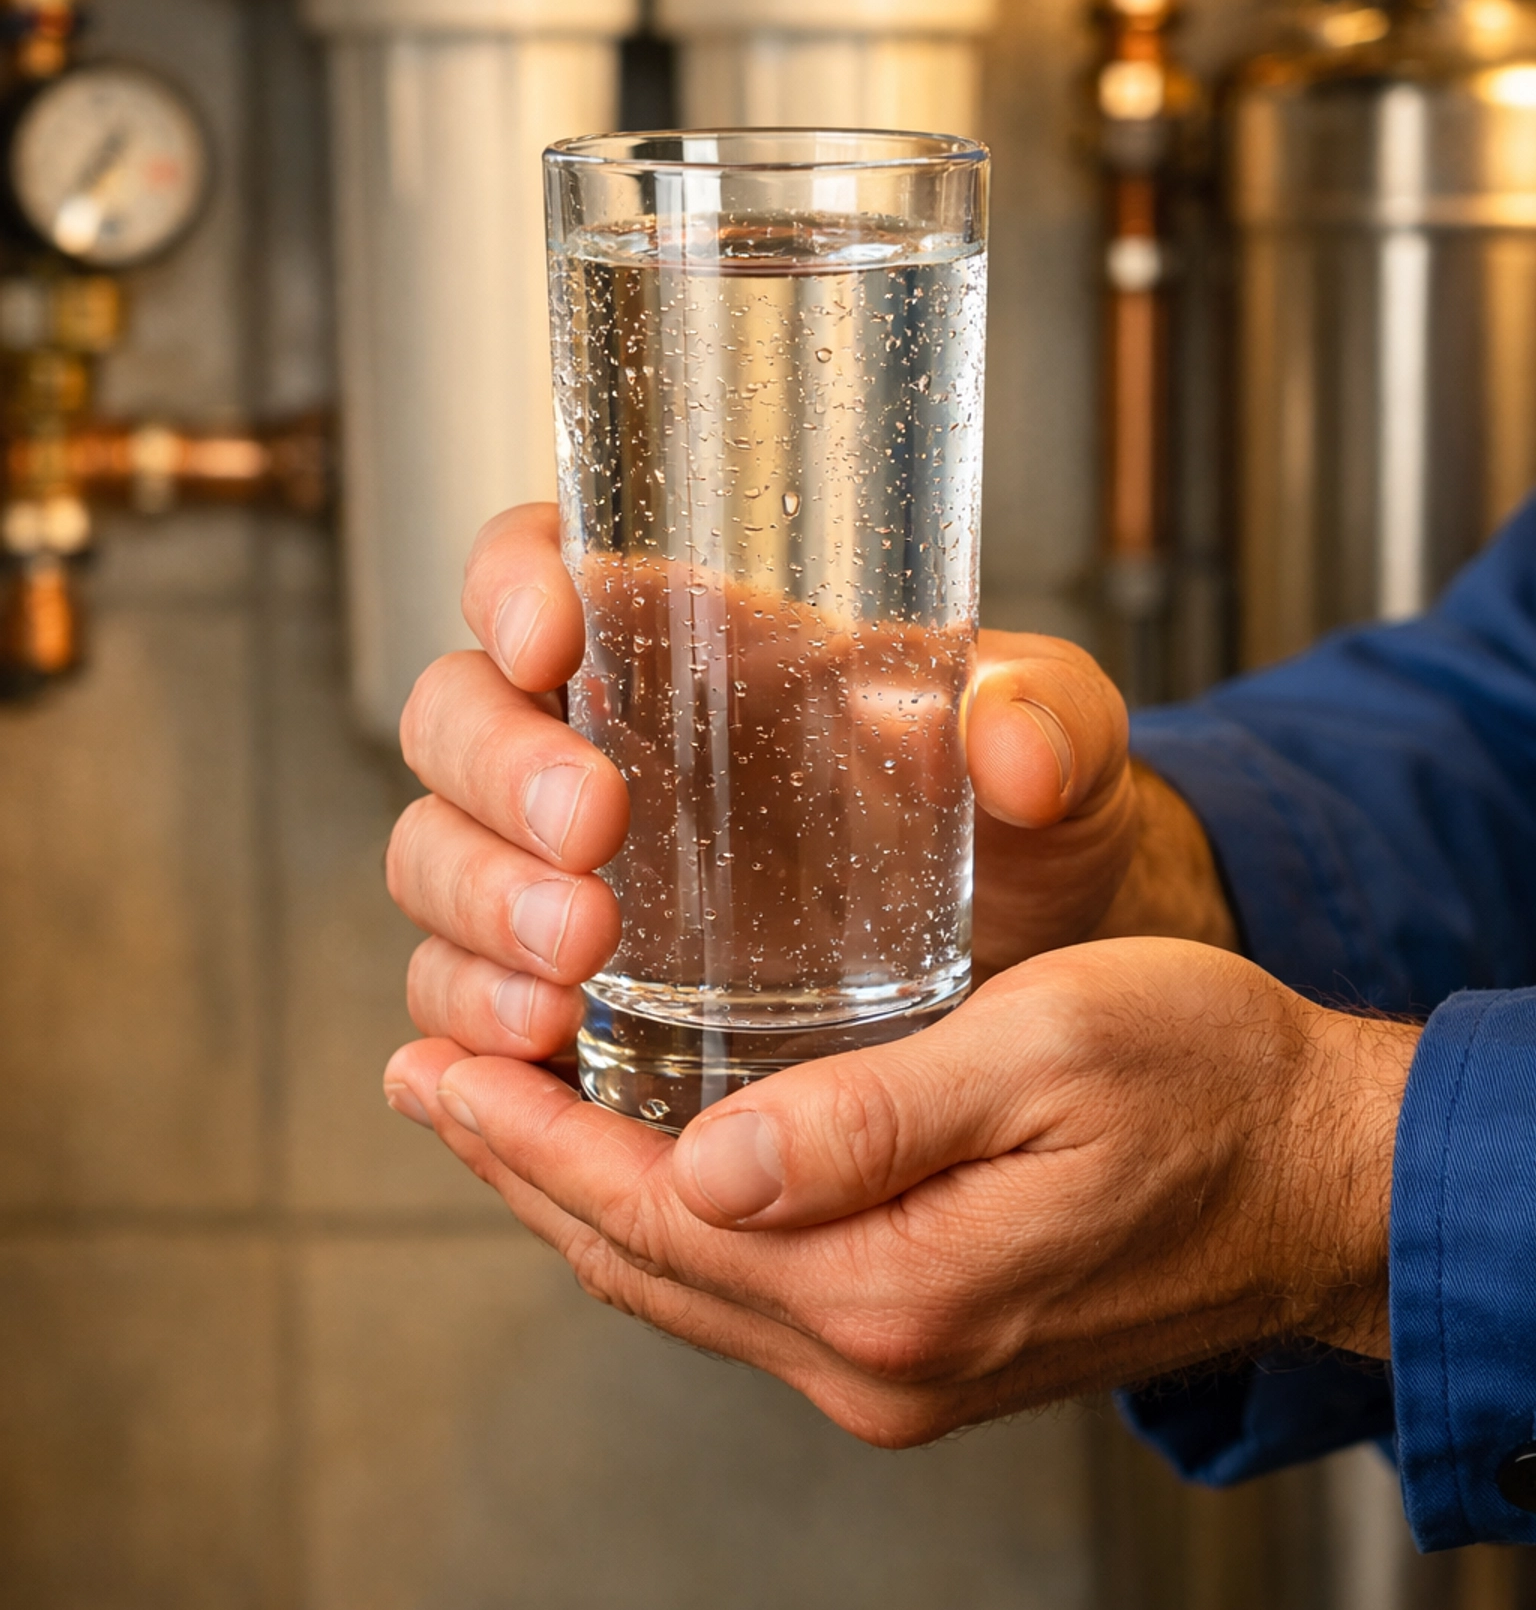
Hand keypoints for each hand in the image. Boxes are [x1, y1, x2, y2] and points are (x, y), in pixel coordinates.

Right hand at [382, 504, 1233, 1073]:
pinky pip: (456, 986)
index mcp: (690, 637)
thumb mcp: (1060, 746)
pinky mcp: (569, 988)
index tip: (551, 637)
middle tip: (593, 837)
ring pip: (435, 853)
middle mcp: (602, 741)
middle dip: (499, 773)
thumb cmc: (1021, 820)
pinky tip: (535, 1044)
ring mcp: (566, 869)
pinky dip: (468, 1015)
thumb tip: (1009, 747)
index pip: (545, 565)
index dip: (513, 583)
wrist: (1024, 966)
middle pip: (456, 715)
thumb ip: (1050, 721)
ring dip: (478, 904)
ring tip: (574, 967)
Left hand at [384, 937, 1417, 1443]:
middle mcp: (875, 1356)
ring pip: (685, 1285)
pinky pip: (748, 1293)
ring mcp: (897, 1368)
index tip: (436, 1068)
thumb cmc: (1205, 1083)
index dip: (527, 1137)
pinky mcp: (923, 1346)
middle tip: (425, 1081)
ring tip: (492, 1116)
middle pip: (643, 1263)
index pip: (652, 1213)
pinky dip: (664, 1227)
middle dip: (520, 1166)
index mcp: (892, 1286)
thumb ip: (869, 1121)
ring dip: (577, 1197)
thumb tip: (700, 1169)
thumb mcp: (1046, 1060)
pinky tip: (638, 1169)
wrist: (1320, 1181)